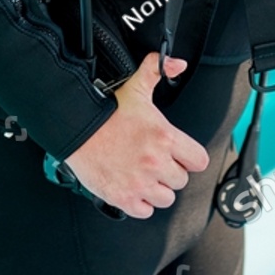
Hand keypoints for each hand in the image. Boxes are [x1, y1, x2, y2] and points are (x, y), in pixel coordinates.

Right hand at [63, 53, 210, 218]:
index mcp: (165, 139)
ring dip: (156, 189)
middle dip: (169, 172)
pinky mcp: (123, 198)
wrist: (75, 129)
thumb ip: (158, 70)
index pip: (198, 161)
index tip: (178, 155)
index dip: (189, 158)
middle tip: (154, 163)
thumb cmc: (105, 112)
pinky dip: (139, 203)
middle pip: (180, 180)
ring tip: (143, 176)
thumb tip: (176, 63)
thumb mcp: (136, 87)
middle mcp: (156, 163)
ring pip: (165, 198)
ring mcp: (140, 183)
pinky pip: (144, 211)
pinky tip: (131, 187)